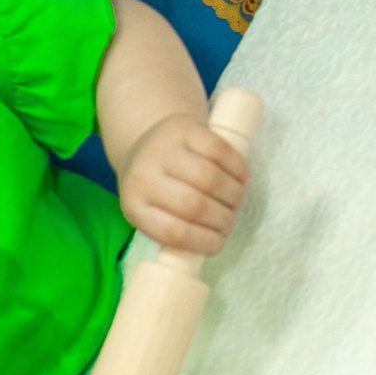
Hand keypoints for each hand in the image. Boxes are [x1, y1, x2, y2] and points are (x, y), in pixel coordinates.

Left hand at [117, 114, 248, 254]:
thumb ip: (176, 230)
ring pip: (210, 178)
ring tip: (237, 203)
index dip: (203, 242)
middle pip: (194, 205)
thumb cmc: (157, 190)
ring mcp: (162, 148)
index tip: (219, 244)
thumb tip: (212, 246)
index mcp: (134, 205)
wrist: (145, 144)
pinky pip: (218, 150)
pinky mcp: (183, 128)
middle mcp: (143, 175)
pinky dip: (237, 169)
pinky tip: (241, 180)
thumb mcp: (154, 213)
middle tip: (231, 221)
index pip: (173, 231)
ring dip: (233, 196)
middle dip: (222, 218)